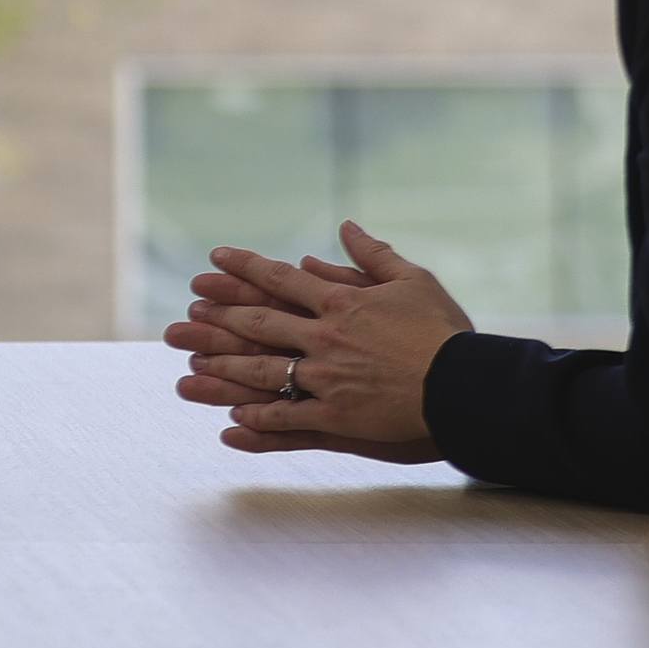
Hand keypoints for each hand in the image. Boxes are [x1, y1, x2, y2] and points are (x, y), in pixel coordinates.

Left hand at [165, 223, 469, 458]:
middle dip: (216, 321)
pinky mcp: (338, 418)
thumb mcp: (414, 280)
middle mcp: (325, 337)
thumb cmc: (447, 332)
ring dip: (223, 371)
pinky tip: (231, 422)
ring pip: (263, 372)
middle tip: (179, 321)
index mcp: (341, 302)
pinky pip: (288, 418)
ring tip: (189, 371)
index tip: (212, 261)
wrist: (469, 386)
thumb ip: (372, 255)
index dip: (244, 269)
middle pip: (259, 324)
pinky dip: (258, 419)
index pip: (280, 279)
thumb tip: (345, 226)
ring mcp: (327, 379)